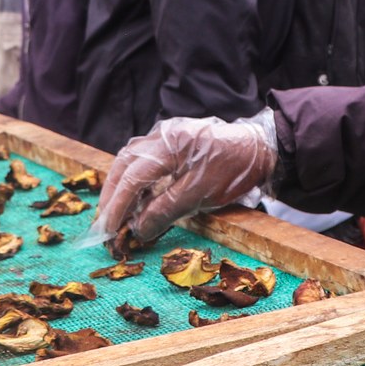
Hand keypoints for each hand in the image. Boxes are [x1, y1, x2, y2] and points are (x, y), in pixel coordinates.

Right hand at [94, 112, 278, 249]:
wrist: (260, 147)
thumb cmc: (234, 169)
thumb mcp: (200, 195)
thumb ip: (165, 211)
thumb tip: (138, 230)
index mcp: (168, 143)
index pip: (132, 176)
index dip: (116, 205)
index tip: (107, 229)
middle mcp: (160, 135)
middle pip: (124, 164)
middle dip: (111, 195)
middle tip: (104, 224)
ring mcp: (164, 135)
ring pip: (130, 161)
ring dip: (121, 188)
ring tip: (116, 215)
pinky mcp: (171, 142)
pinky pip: (144, 161)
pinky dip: (136, 182)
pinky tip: (137, 200)